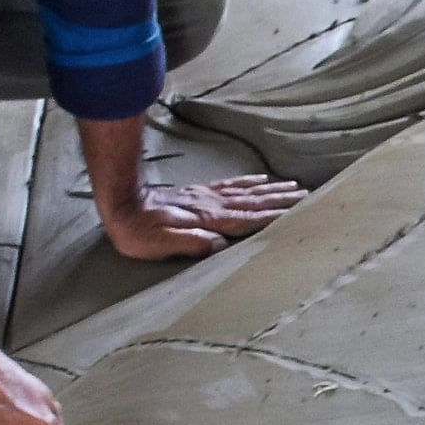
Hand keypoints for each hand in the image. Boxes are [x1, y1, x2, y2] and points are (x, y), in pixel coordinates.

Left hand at [100, 172, 303, 260]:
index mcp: (207, 219)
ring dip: (270, 189)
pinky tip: (258, 179)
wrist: (119, 202)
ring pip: (245, 191)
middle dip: (280, 199)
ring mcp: (205, 196)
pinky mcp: (198, 193)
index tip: (298, 209)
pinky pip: (230, 185)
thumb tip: (222, 245)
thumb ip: (192, 244)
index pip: (248, 217)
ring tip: (290, 185)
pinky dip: (248, 182)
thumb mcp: (160, 244)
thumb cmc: (137, 231)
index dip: (274, 215)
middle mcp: (211, 205)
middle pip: (253, 201)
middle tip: (305, 194)